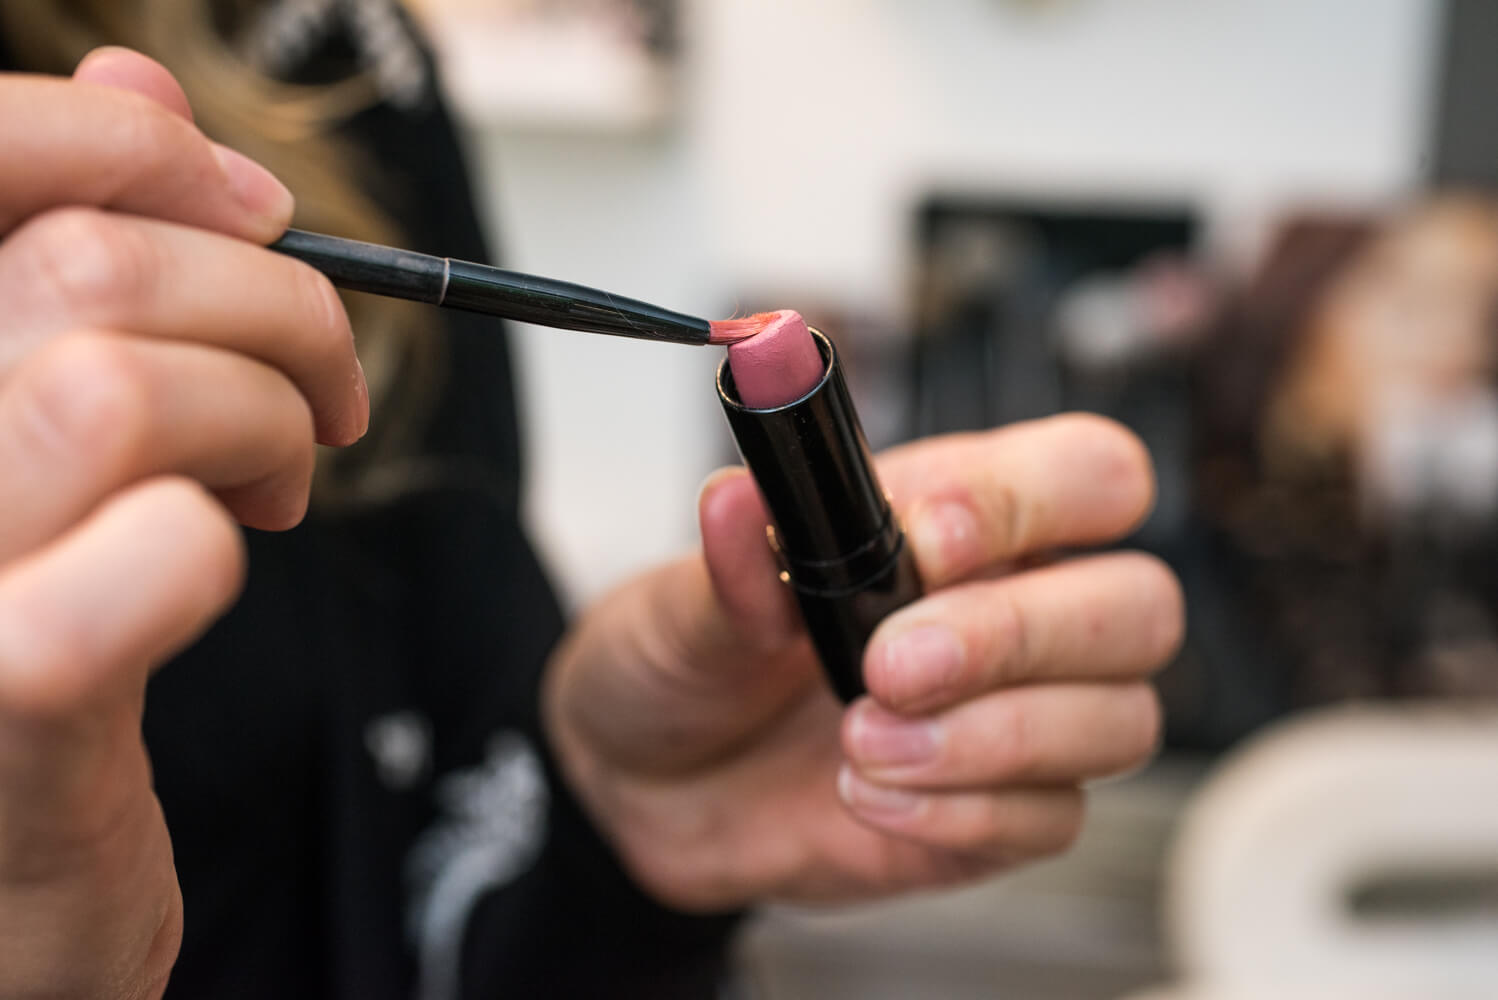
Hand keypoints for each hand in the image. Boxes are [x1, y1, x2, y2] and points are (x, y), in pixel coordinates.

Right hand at [0, 50, 362, 996]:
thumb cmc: (29, 618)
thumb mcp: (37, 412)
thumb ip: (70, 251)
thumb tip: (140, 91)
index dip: (136, 148)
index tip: (257, 212)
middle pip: (90, 270)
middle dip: (272, 306)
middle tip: (317, 389)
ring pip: (120, 387)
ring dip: (261, 417)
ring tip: (278, 478)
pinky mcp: (6, 698)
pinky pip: (158, 550)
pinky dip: (226, 539)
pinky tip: (226, 560)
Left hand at [545, 414, 1182, 908]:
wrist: (644, 784)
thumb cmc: (687, 660)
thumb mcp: (680, 602)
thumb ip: (728, 562)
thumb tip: (738, 499)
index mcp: (956, 515)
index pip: (1089, 474)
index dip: (1031, 503)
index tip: (924, 542)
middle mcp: (1011, 607)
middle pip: (1139, 604)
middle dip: (1019, 635)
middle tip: (891, 666)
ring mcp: (1018, 715)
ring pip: (1119, 720)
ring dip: (989, 738)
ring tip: (858, 739)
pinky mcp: (1001, 812)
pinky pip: (1052, 818)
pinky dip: (959, 813)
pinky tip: (866, 795)